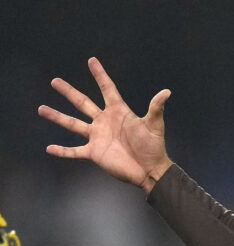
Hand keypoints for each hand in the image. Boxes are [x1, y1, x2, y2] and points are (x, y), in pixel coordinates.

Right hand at [38, 57, 172, 192]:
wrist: (150, 170)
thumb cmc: (154, 147)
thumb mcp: (154, 125)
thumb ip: (156, 108)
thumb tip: (166, 92)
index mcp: (118, 112)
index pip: (107, 89)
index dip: (100, 75)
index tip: (91, 61)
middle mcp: (104, 122)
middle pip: (83, 103)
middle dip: (69, 92)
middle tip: (55, 81)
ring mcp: (97, 137)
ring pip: (72, 124)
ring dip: (57, 117)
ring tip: (41, 108)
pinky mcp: (94, 153)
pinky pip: (74, 151)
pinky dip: (62, 151)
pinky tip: (49, 148)